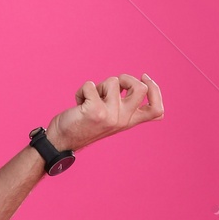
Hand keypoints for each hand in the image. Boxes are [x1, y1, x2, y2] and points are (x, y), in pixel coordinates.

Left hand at [47, 74, 163, 152]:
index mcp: (129, 122)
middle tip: (113, 85)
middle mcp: (123, 120)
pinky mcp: (95, 111)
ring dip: (98, 85)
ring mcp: (110, 116)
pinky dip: (82, 90)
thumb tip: (135, 82)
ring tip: (89, 99)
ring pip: (113, 82)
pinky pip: (90, 85)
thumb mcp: (110, 118)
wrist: (61, 141)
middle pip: (141, 89)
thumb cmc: (84, 125)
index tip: (144, 78)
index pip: (157, 110)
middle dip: (126, 78)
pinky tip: (79, 102)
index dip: (156, 90)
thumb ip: (123, 106)